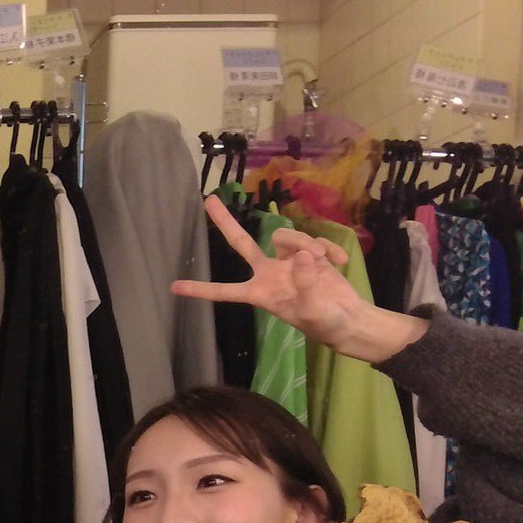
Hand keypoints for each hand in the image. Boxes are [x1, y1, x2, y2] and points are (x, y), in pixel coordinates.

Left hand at [172, 196, 427, 363]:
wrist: (348, 318)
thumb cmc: (324, 322)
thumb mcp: (312, 309)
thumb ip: (305, 282)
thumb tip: (301, 254)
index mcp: (260, 292)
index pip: (225, 291)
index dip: (200, 290)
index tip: (174, 287)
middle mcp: (269, 273)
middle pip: (241, 243)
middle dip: (225, 222)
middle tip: (210, 200)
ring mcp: (288, 261)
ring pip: (287, 236)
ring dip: (305, 243)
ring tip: (323, 261)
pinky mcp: (309, 253)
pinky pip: (314, 240)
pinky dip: (328, 249)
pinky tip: (340, 263)